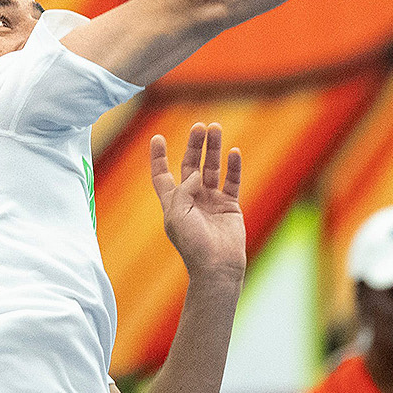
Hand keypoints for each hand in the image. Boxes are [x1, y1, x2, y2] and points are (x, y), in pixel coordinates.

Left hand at [150, 123, 245, 282]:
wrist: (217, 265)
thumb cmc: (193, 244)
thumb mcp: (177, 215)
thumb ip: (184, 189)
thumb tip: (196, 173)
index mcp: (173, 203)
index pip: (162, 176)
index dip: (159, 158)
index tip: (158, 138)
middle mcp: (192, 199)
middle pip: (191, 166)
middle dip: (194, 146)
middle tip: (199, 127)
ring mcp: (212, 201)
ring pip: (212, 169)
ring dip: (213, 149)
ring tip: (216, 129)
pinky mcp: (230, 206)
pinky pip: (232, 181)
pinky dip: (233, 166)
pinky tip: (234, 152)